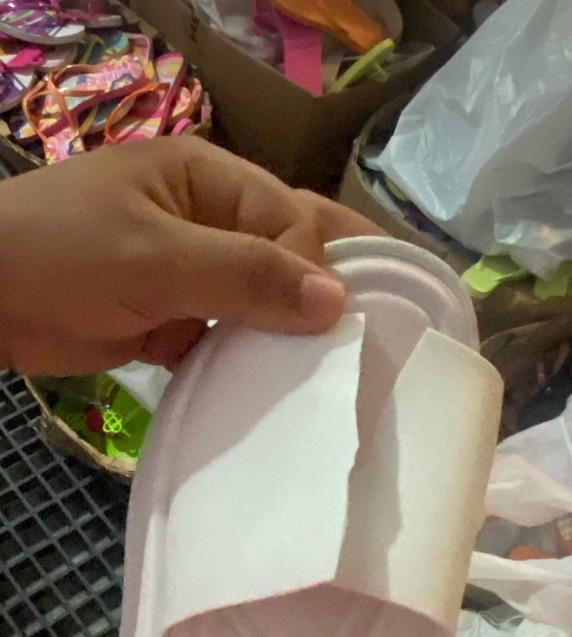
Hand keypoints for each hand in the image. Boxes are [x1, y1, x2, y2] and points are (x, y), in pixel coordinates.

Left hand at [0, 136, 382, 374]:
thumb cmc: (62, 255)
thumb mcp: (155, 257)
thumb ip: (246, 276)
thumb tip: (337, 301)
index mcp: (208, 178)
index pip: (290, 219)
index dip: (318, 268)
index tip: (335, 323)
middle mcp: (208, 220)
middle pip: (285, 253)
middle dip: (321, 293)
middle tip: (376, 339)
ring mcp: (189, 273)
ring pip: (258, 301)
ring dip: (286, 335)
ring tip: (332, 374)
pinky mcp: (171, 321)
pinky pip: (225, 339)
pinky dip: (245, 363)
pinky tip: (274, 390)